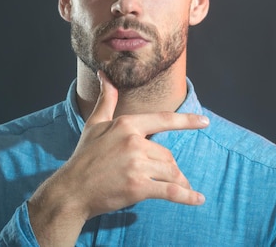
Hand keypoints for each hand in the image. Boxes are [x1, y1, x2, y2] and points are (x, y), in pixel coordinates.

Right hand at [28, 71, 208, 244]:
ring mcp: (136, 165)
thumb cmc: (84, 157)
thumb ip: (107, 100)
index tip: (205, 122)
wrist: (71, 190)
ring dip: (179, 181)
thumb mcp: (94, 124)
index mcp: (127, 125)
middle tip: (167, 176)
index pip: (163, 119)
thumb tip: (105, 75)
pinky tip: (197, 199)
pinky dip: (186, 197)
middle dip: (170, 166)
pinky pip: (170, 191)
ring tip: (180, 187)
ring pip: (170, 171)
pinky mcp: (138, 187)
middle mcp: (134, 142)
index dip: (187, 121)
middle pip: (167, 154)